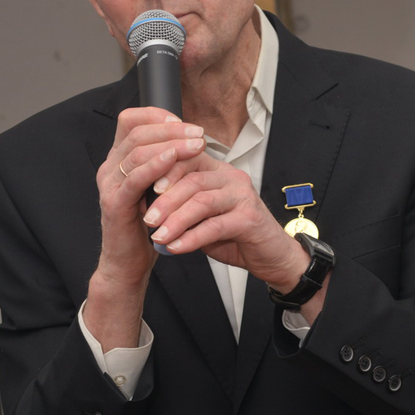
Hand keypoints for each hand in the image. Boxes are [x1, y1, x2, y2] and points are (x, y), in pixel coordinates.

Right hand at [84, 107, 205, 348]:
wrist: (127, 264)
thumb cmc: (146, 225)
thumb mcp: (155, 187)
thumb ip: (163, 163)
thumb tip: (187, 137)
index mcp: (118, 159)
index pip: (131, 120)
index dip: (157, 116)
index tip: (185, 123)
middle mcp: (109, 167)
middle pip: (137, 132)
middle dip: (171, 128)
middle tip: (198, 133)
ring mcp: (109, 185)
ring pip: (136, 151)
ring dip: (170, 144)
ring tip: (196, 145)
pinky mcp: (114, 203)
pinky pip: (134, 178)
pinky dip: (155, 165)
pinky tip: (174, 159)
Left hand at [144, 155, 313, 294]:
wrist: (271, 255)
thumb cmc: (236, 234)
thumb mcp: (204, 216)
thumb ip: (182, 207)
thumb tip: (146, 208)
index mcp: (219, 170)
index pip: (188, 159)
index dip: (164, 171)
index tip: (142, 188)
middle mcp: (232, 178)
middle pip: (193, 180)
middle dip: (166, 201)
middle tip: (146, 218)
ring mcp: (243, 196)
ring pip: (202, 201)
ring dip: (176, 220)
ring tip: (158, 236)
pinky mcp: (250, 218)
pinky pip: (215, 226)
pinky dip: (191, 237)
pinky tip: (176, 247)